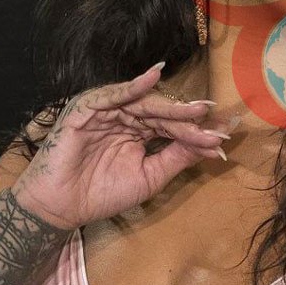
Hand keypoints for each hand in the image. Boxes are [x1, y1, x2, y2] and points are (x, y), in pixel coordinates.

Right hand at [9, 62, 232, 230]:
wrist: (61, 207)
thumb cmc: (101, 194)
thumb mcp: (149, 176)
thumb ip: (176, 157)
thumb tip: (212, 145)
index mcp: (139, 132)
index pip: (173, 127)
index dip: (197, 132)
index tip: (224, 139)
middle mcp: (125, 117)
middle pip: (163, 114)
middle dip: (190, 120)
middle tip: (217, 125)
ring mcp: (107, 110)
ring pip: (145, 104)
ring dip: (172, 108)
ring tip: (198, 111)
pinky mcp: (87, 108)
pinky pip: (114, 94)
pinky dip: (133, 85)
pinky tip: (154, 77)